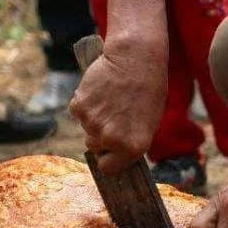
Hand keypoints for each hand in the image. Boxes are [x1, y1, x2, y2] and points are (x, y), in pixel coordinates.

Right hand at [69, 39, 166, 173]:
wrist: (135, 59)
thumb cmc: (148, 90)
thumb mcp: (148, 123)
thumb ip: (131, 142)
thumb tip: (115, 155)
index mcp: (132, 148)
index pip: (108, 168)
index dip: (109, 158)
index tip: (111, 149)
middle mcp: (111, 139)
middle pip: (95, 147)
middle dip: (101, 136)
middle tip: (114, 115)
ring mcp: (93, 124)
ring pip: (87, 129)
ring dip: (94, 118)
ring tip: (111, 100)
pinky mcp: (79, 106)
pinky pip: (78, 112)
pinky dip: (86, 104)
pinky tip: (100, 92)